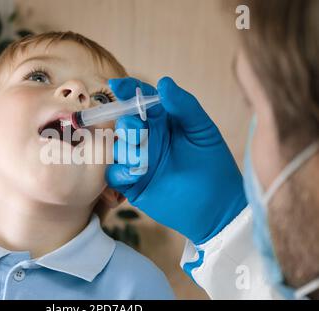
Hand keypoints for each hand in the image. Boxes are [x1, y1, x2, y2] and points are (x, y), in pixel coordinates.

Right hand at [106, 77, 246, 243]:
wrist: (217, 207)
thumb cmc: (214, 165)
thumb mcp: (202, 130)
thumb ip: (184, 106)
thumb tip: (164, 82)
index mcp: (163, 122)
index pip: (140, 100)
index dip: (127, 90)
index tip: (118, 85)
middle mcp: (147, 139)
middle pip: (124, 123)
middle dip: (126, 123)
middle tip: (136, 127)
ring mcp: (138, 161)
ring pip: (116, 147)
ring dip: (125, 149)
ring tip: (143, 159)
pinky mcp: (132, 184)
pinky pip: (114, 174)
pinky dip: (120, 172)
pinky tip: (136, 174)